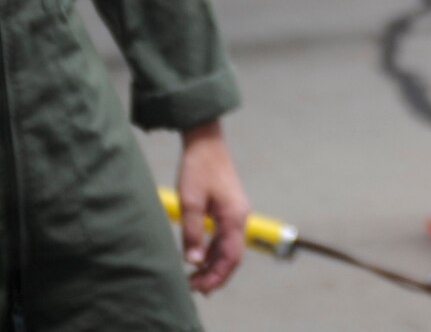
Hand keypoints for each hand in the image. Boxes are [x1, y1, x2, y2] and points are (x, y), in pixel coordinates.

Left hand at [175, 120, 247, 293]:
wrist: (205, 140)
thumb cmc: (198, 168)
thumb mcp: (190, 201)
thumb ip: (193, 233)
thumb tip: (193, 262)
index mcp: (234, 217)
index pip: (230, 257)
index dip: (216, 276)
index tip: (199, 288)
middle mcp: (240, 216)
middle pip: (232, 256)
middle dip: (215, 275)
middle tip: (195, 288)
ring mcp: (235, 212)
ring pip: (228, 247)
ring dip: (213, 264)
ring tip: (195, 278)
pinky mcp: (228, 207)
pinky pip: (224, 236)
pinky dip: (213, 250)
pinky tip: (200, 257)